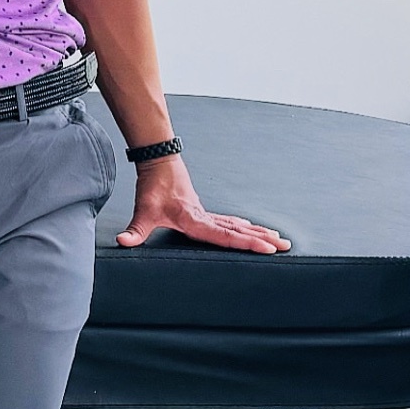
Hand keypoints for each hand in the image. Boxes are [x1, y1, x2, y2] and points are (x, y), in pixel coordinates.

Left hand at [116, 156, 290, 253]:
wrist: (158, 161)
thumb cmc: (152, 187)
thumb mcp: (143, 210)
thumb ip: (135, 230)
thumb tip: (123, 243)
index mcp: (195, 220)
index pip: (225, 235)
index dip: (246, 242)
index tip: (267, 247)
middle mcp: (205, 217)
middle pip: (239, 231)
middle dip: (262, 240)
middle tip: (286, 247)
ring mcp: (206, 213)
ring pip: (238, 225)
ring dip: (258, 232)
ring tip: (280, 240)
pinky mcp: (203, 211)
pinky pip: (229, 221)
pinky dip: (245, 226)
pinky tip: (253, 228)